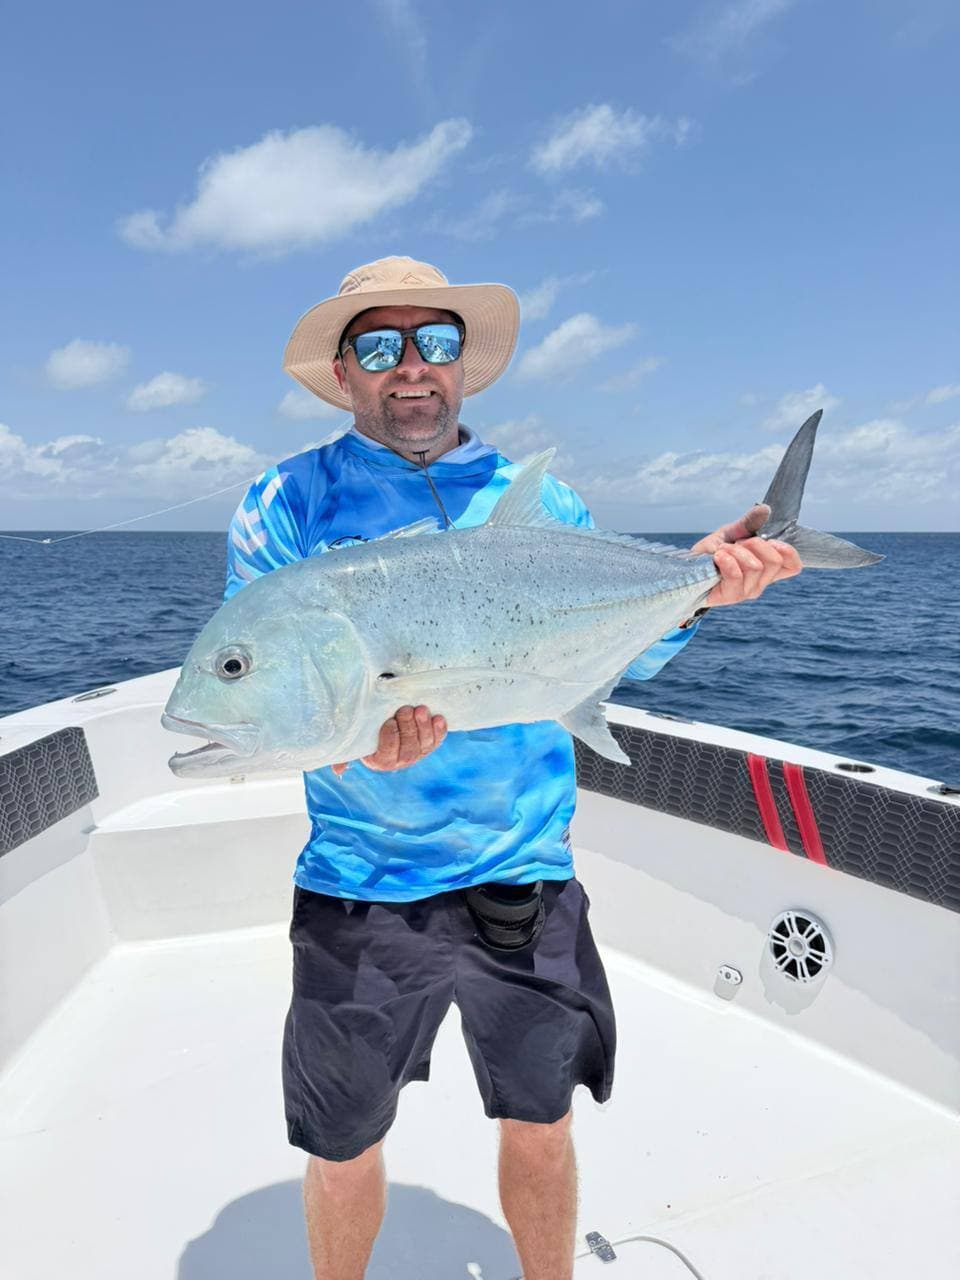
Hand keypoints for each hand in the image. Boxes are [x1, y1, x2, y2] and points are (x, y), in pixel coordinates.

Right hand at [331, 704, 446, 776]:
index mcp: (380, 760)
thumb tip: (338, 771)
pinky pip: (437, 739)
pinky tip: (438, 717)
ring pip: (424, 744)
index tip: (389, 722)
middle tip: (405, 709)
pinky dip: (439, 729)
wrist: (386, 717)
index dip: (390, 739)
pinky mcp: (431, 743)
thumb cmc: (366, 729)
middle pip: (409, 749)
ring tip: (420, 709)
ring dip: (424, 726)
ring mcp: (418, 752)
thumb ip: (343, 754)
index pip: (387, 754)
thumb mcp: (353, 740)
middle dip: (408, 728)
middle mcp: (401, 760)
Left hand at [691, 503, 802, 606]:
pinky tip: (717, 557)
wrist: (688, 569)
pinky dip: (726, 560)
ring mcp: (747, 591)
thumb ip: (749, 523)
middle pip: (775, 560)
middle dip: (755, 544)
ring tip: (722, 552)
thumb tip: (765, 509)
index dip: (788, 550)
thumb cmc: (713, 554)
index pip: (793, 565)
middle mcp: (761, 582)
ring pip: (755, 566)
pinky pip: (736, 574)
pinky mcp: (731, 596)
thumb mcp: (732, 533)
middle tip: (737, 544)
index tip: (771, 540)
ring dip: (735, 551)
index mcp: (767, 569)